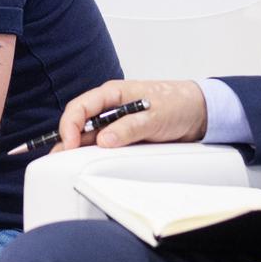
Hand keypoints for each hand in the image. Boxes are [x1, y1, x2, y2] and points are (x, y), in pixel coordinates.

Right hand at [53, 79, 207, 150]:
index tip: (70, 144)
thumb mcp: (154, 116)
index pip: (80, 107)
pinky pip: (103, 147)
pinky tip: (90, 165)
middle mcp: (110, 108)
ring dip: (80, 151)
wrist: (199, 113)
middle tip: (61, 162)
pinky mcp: (123, 138)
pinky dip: (95, 156)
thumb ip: (128, 127)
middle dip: (68, 142)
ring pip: (89, 138)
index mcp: (112, 94)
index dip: (70, 125)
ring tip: (69, 167)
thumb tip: (103, 139)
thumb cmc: (177, 104)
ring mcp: (115, 124)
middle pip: (79, 124)